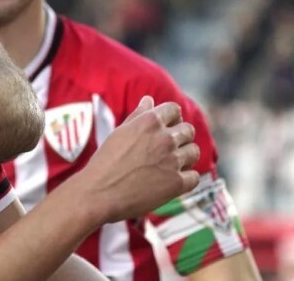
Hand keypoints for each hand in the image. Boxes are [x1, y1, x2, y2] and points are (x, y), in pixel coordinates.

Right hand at [75, 96, 199, 222]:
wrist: (98, 193)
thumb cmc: (105, 162)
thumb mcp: (120, 132)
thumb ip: (138, 115)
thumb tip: (149, 99)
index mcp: (150, 121)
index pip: (174, 110)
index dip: (172, 118)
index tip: (167, 128)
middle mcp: (165, 138)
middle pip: (188, 130)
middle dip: (181, 137)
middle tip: (168, 150)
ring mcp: (173, 160)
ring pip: (194, 152)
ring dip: (185, 157)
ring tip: (170, 165)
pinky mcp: (177, 183)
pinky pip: (194, 177)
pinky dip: (186, 178)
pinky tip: (173, 181)